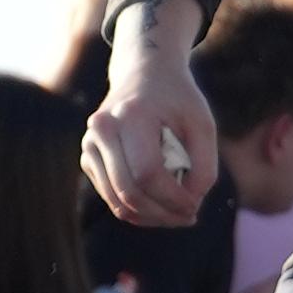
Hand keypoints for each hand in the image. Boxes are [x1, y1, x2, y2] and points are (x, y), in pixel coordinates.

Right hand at [84, 0, 217, 230]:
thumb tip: (190, 205)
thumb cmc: (178, 100)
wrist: (144, 75)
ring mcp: (89, 145)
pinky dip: (138, 209)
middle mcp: (102, 129)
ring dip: (150, 217)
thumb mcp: (203, 125)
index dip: (172, 198)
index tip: (195, 207)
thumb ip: (204, 166)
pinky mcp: (88, 159)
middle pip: (129, 192)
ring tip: (178, 215)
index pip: (147, 173)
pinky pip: (112, 197)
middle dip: (162, 214)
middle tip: (189, 217)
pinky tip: (161, 205)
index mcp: (130, 114)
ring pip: (117, 202)